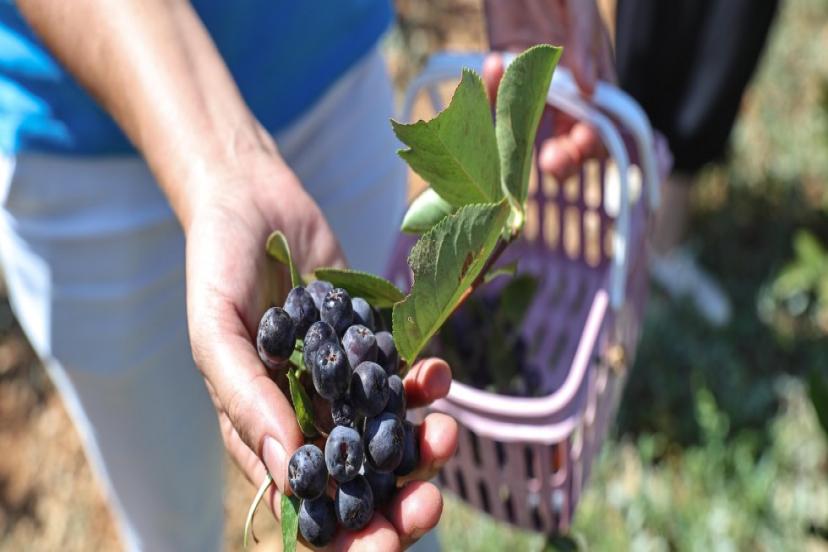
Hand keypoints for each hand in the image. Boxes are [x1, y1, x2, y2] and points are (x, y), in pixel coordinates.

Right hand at [184, 151, 457, 549]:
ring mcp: (344, 383)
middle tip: (427, 506)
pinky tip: (437, 374)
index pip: (305, 504)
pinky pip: (405, 379)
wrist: (254, 199)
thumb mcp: (216, 330)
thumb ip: (245, 400)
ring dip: (423, 447)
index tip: (382, 547)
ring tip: (445, 433)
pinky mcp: (372, 348)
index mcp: (262, 429)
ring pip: (391, 435)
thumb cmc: (218, 264)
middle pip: (359, 483)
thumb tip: (290, 473)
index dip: (342, 537)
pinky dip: (426, 385)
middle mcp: (308, 415)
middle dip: (396, 505)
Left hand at [484, 0, 614, 179]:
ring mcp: (531, 87)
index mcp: (596, 79)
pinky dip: (489, 89)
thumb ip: (586, 40)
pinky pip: (494, 99)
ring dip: (524, 145)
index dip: (594, 141)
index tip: (581, 143)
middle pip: (569, 141)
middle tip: (553, 161)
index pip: (601, 124)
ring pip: (531, 133)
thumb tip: (589, 88)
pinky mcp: (500, 76)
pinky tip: (493, 62)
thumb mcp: (579, 4)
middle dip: (565, 158)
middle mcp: (566, 91)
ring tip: (515, 142)